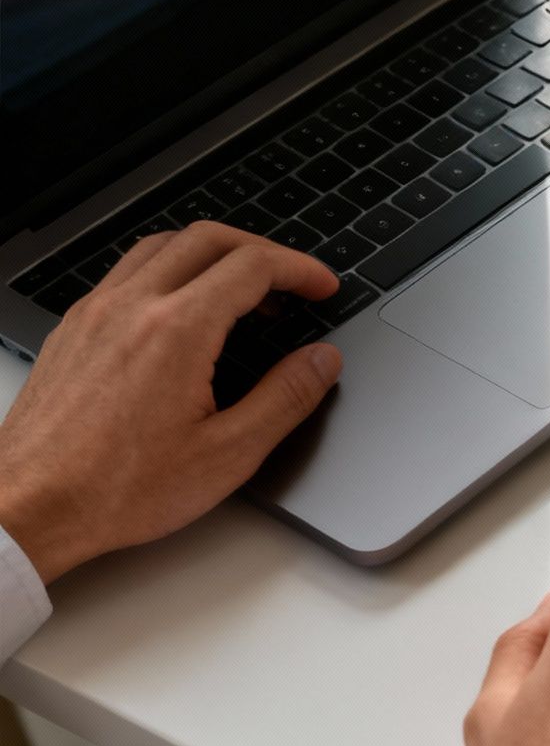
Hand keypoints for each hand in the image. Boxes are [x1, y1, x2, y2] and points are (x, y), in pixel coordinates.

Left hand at [0, 222, 341, 581]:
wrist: (31, 506)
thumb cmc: (118, 489)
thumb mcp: (228, 454)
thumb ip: (286, 398)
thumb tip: (323, 361)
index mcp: (177, 331)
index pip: (252, 266)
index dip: (299, 269)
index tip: (322, 287)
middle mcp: (131, 307)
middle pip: (208, 238)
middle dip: (262, 250)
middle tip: (292, 280)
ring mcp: (94, 313)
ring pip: (162, 246)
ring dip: (212, 254)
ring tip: (242, 290)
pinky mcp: (72, 329)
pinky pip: (126, 272)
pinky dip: (169, 271)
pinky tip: (183, 312)